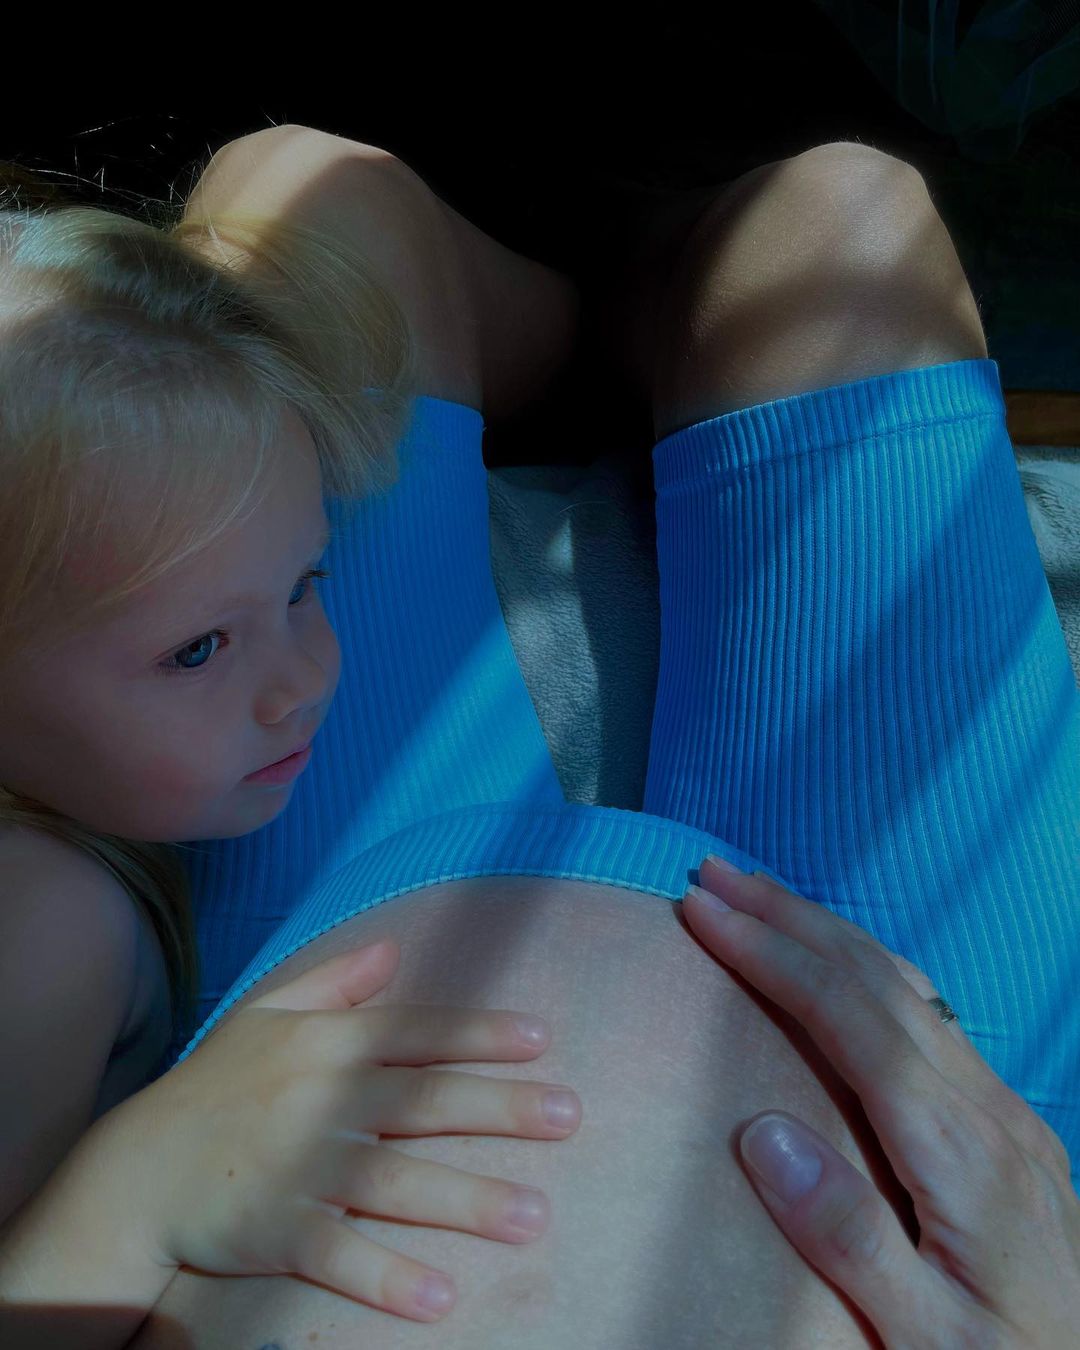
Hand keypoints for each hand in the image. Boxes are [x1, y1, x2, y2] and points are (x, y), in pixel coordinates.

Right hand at [90, 938, 580, 1323]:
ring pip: (394, 1180)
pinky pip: (337, 1254)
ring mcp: (298, 1167)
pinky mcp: (274, 1229)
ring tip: (532, 1217)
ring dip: (465, 1200)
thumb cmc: (212, 1086)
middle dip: (499, 1107)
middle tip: (569, 1116)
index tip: (541, 1038)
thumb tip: (394, 948)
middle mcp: (319, 1100)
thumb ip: (333, 980)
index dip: (478, 1032)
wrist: (135, 1168)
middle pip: (423, 1101)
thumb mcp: (264, 1013)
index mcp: (324, 1045)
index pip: (415, 1031)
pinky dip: (384, 1277)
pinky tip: (438, 1296)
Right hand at [682, 855, 1079, 1349]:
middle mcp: (986, 1108)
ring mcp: (1004, 1111)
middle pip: (878, 979)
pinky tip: (843, 969)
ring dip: (827, 933)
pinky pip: (930, 1016)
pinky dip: (867, 971)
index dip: (772, 954)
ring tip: (763, 899)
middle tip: (716, 873)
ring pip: (909, 987)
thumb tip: (760, 1133)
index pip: (848, 1016)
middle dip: (790, 916)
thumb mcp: (928, 1341)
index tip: (705, 911)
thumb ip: (848, 1240)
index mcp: (959, 1150)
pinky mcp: (1008, 1127)